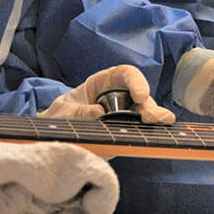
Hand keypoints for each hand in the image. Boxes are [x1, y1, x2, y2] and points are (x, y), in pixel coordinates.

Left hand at [41, 64, 174, 123]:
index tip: (140, 96)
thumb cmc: (60, 116)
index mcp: (105, 83)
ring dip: (153, 121)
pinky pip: (138, 134)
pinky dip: (147, 136)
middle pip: (142, 98)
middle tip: (151, 118)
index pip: (126, 75)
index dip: (136, 82)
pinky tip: (154, 139)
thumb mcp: (61, 111)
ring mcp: (125, 118)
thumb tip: (98, 113)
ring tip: (160, 125)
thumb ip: (76, 112)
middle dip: (150, 107)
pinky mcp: (125, 135)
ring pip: (144, 117)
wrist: (53, 136)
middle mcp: (120, 98)